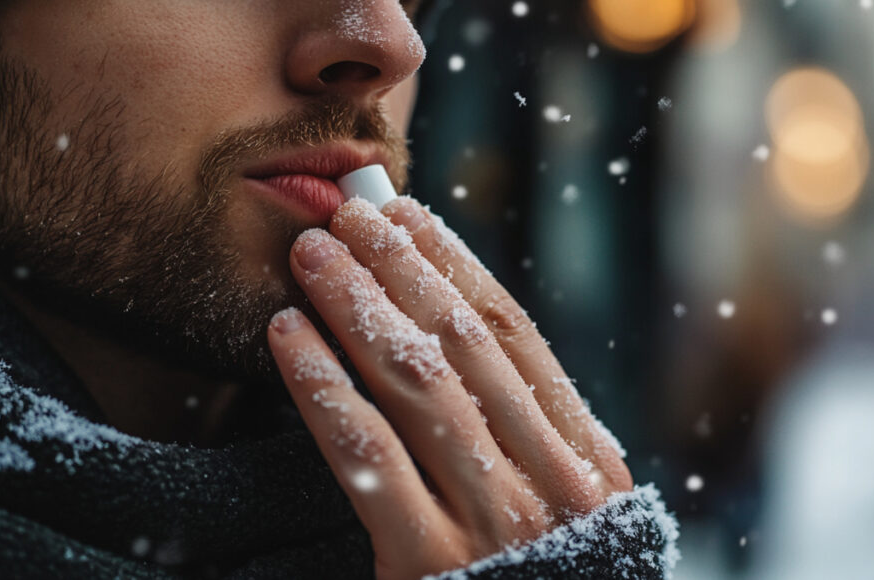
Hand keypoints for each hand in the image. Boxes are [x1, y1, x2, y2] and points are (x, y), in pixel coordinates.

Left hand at [267, 197, 631, 578]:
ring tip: (312, 255)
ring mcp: (491, 521)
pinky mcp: (427, 564)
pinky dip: (322, 386)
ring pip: (416, 381)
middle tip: (349, 214)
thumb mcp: (570, 514)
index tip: (409, 216)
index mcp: (586, 459)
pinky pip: (366, 455)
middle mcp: (548, 478)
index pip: (514, 333)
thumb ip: (532, 438)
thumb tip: (461, 339)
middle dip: (400, 266)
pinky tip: (287, 338)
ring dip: (357, 306)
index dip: (456, 265)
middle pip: (463, 341)